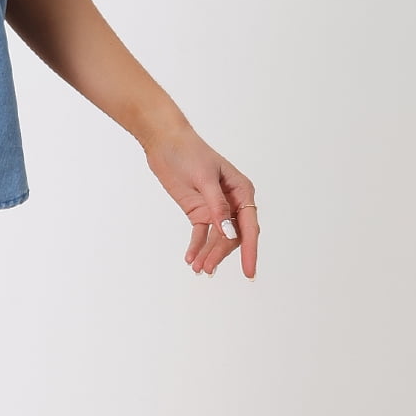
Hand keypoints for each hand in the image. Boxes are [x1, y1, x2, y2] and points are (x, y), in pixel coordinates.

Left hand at [143, 127, 258, 278]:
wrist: (165, 143)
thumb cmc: (189, 153)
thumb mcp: (204, 179)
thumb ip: (217, 206)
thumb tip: (229, 233)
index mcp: (242, 191)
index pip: (249, 226)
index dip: (250, 250)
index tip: (248, 272)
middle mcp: (232, 202)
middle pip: (233, 236)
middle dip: (221, 254)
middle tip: (208, 269)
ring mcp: (215, 208)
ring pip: (218, 238)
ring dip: (209, 254)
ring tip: (198, 269)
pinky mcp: (199, 211)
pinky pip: (201, 234)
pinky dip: (197, 246)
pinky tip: (191, 259)